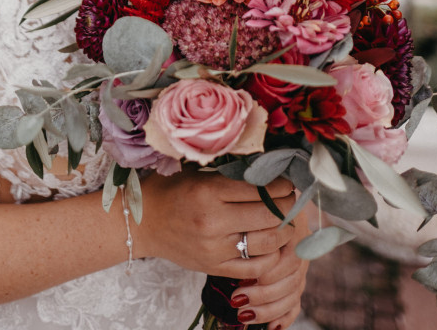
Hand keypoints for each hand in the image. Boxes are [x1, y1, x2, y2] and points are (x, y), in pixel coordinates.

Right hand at [137, 169, 296, 279]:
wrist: (144, 223)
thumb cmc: (173, 191)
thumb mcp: (198, 173)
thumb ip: (231, 173)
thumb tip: (268, 168)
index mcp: (209, 191)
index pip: (260, 188)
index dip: (281, 184)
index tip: (287, 180)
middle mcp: (214, 221)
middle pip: (269, 215)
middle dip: (288, 205)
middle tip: (292, 198)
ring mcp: (215, 248)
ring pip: (267, 242)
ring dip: (284, 230)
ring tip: (286, 220)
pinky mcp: (216, 267)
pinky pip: (255, 267)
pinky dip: (271, 256)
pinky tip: (273, 244)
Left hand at [229, 209, 308, 329]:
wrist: (255, 199)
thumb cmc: (242, 201)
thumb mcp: (247, 205)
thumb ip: (252, 216)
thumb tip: (247, 235)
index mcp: (292, 222)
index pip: (290, 256)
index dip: (269, 271)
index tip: (242, 277)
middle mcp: (300, 243)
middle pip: (292, 277)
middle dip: (264, 293)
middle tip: (237, 297)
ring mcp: (300, 262)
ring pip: (293, 292)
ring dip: (269, 308)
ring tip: (243, 313)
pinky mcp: (295, 278)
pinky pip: (295, 302)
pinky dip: (284, 316)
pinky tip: (272, 327)